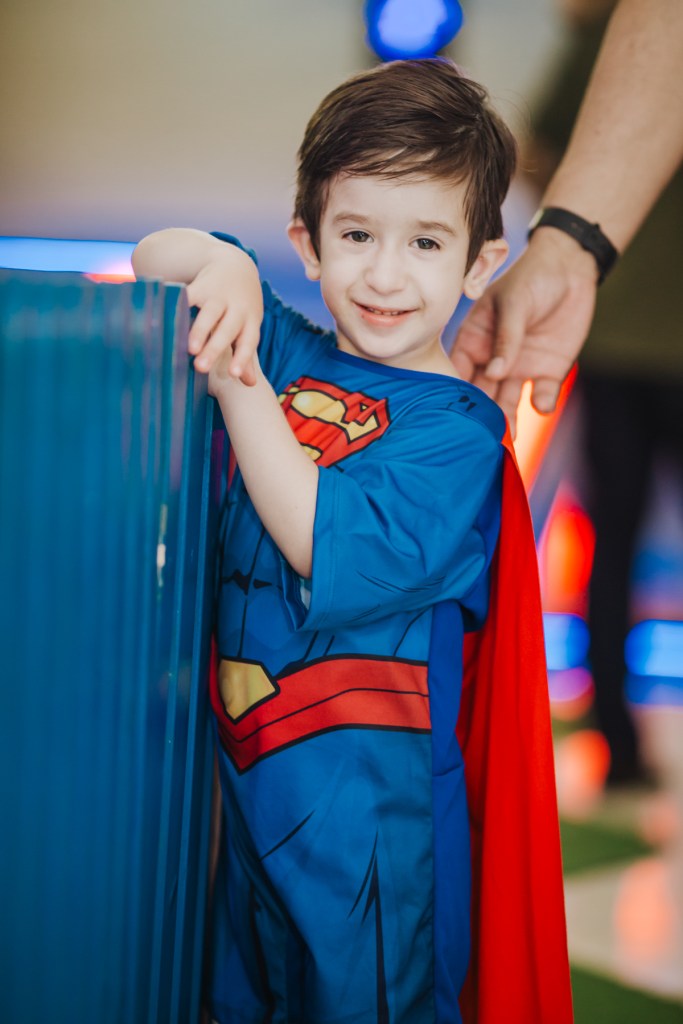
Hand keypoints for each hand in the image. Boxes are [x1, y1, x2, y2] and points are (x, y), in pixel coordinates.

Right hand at [187, 246, 262, 386]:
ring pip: (210, 313)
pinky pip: (190, 296)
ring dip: (200, 330)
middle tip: (201, 368)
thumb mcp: (248, 326)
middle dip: (214, 348)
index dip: (242, 358)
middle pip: (227, 329)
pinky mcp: (201, 285)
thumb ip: (246, 354)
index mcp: (250, 320)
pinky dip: (181, 307)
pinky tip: (169, 319)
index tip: (234, 375)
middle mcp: (237, 307)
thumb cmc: (241, 307)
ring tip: (190, 348)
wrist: (236, 264)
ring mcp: (219, 295)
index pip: (248, 340)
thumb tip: (250, 384)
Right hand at [451, 230, 598, 433]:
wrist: (571, 268)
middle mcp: (493, 360)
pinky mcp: (547, 372)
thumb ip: (506, 338)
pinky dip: (542, 403)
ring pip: (508, 401)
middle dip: (481, 413)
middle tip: (481, 432)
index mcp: (474, 340)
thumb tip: (495, 372)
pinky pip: (542, 395)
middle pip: (481, 392)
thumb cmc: (532, 277)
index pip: (458, 370)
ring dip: (508, 418)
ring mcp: (519, 368)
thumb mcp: (514, 302)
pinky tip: (542, 403)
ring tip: (508, 435)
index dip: (454, 389)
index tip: (452, 410)